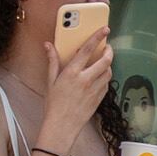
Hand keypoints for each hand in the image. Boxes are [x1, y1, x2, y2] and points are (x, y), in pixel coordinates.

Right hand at [43, 25, 115, 146]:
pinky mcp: (99, 98)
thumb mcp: (50, 81)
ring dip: (108, 64)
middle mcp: (86, 79)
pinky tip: (100, 77)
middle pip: (105, 60)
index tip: (104, 29)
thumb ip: (53, 61)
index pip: (88, 49)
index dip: (98, 37)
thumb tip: (48, 46)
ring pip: (109, 72)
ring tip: (104, 61)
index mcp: (72, 72)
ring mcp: (94, 89)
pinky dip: (106, 77)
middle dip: (109, 51)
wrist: (62, 126)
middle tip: (107, 47)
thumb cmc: (54, 104)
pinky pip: (107, 84)